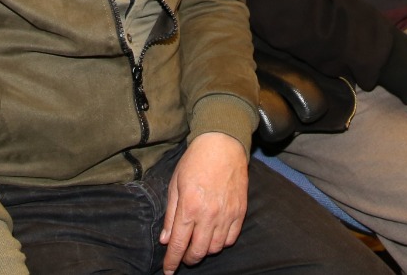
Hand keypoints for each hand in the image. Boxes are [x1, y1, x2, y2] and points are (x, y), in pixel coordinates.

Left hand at [160, 133, 247, 272]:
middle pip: (198, 252)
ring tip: (198, 243)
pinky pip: (231, 238)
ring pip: (216, 248)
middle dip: (188, 259)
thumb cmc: (195, 162)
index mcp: (189, 207)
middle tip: (183, 256)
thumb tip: (166, 240)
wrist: (223, 144)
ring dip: (205, 250)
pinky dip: (222, 242)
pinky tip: (214, 236)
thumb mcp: (175, 185)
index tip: (169, 270)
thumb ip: (171, 215)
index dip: (172, 261)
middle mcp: (209, 215)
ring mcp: (227, 214)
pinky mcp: (240, 211)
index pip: (179, 245)